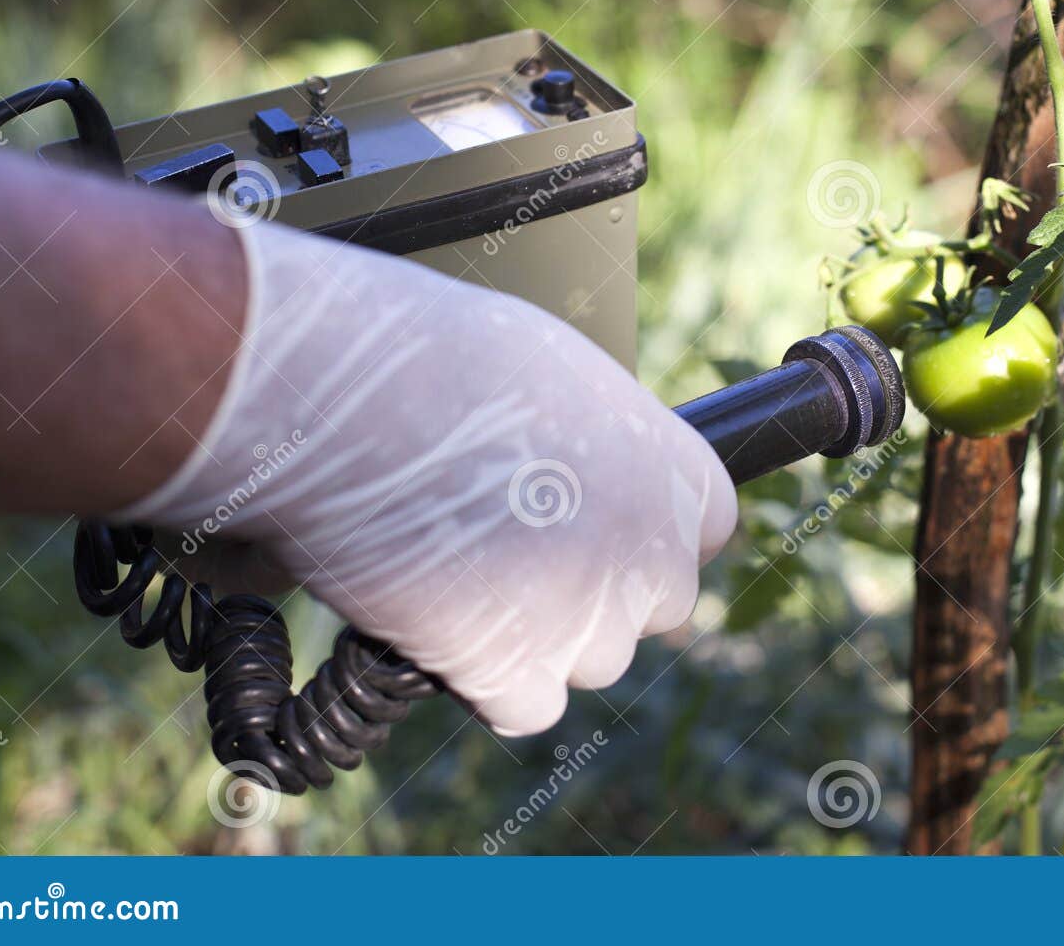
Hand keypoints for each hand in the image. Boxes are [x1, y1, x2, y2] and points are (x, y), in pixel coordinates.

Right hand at [120, 219, 736, 735]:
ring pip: (591, 658)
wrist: (358, 401)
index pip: (705, 529)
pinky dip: (488, 680)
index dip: (645, 529)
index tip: (597, 522)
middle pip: (655, 604)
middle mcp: (654, 554)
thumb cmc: (442, 358)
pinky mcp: (516, 675)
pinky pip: (525, 705)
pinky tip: (442, 625)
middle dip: (601, 588)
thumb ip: (598, 442)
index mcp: (678, 472)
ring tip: (460, 568)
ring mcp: (591, 622)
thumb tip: (584, 469)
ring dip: (542, 634)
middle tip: (520, 550)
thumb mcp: (559, 376)